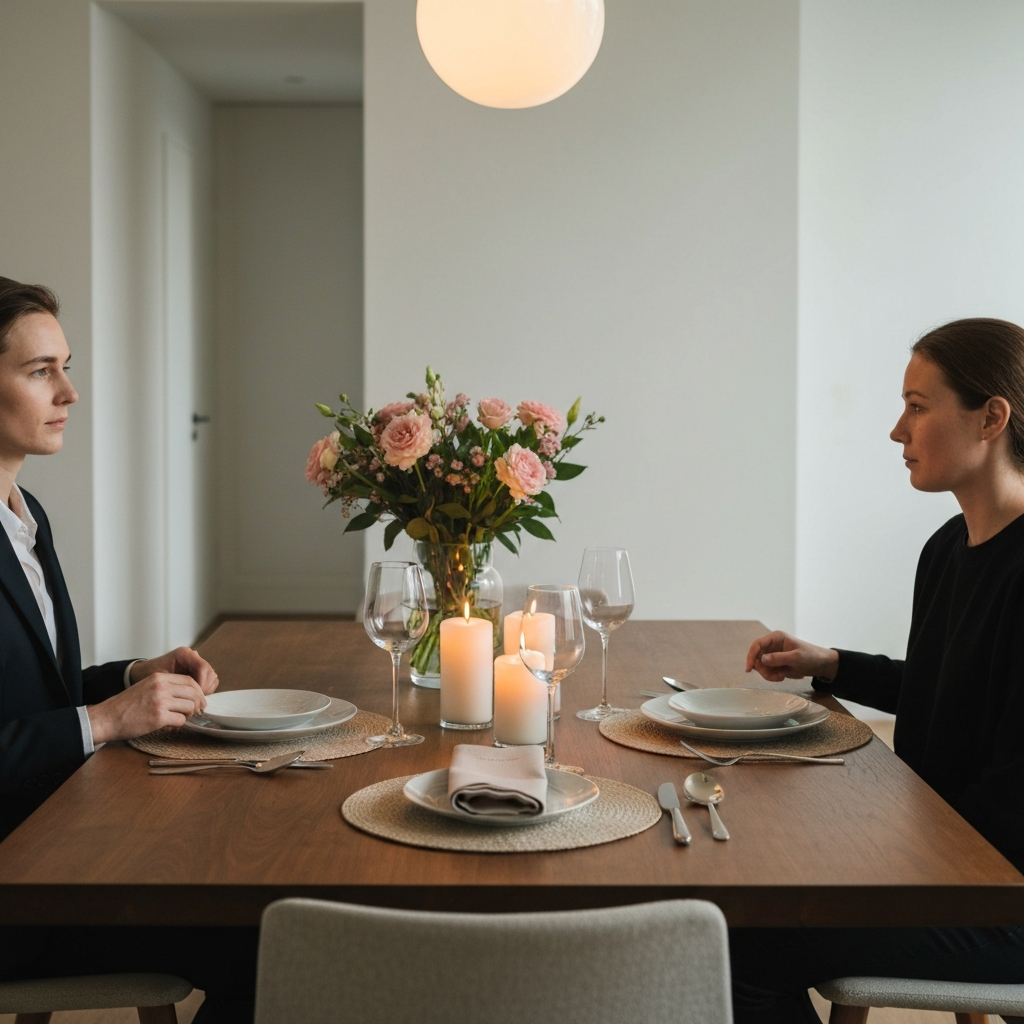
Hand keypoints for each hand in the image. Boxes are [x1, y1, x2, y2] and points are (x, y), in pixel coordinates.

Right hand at [87, 673, 208, 743]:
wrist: (107, 718)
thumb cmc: (126, 706)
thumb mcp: (146, 687)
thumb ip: (165, 687)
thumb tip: (188, 694)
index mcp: (159, 678)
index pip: (189, 680)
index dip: (198, 691)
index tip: (200, 699)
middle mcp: (161, 687)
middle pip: (193, 692)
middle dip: (198, 703)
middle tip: (196, 711)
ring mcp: (160, 701)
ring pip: (190, 706)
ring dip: (188, 714)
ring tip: (180, 717)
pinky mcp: (158, 717)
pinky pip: (180, 720)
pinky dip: (179, 723)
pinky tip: (170, 724)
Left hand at [129, 646, 218, 694]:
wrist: (141, 673)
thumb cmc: (148, 676)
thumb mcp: (160, 679)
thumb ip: (176, 685)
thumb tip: (191, 697)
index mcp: (184, 654)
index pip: (203, 668)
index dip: (202, 684)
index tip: (195, 697)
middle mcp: (192, 656)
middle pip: (209, 673)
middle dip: (204, 689)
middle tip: (196, 703)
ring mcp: (195, 663)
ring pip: (211, 677)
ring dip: (205, 690)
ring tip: (194, 702)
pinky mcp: (196, 670)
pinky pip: (208, 680)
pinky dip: (204, 690)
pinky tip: (193, 698)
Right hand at [745, 630, 838, 682]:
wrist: (821, 665)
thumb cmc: (811, 656)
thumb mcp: (796, 658)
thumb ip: (779, 658)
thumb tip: (762, 659)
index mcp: (776, 638)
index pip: (757, 645)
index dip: (751, 656)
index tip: (749, 669)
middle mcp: (772, 645)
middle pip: (757, 658)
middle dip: (764, 669)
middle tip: (775, 677)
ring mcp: (773, 655)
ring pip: (761, 666)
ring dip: (769, 674)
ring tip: (782, 677)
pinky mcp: (776, 663)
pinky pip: (767, 671)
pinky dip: (773, 676)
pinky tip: (783, 676)